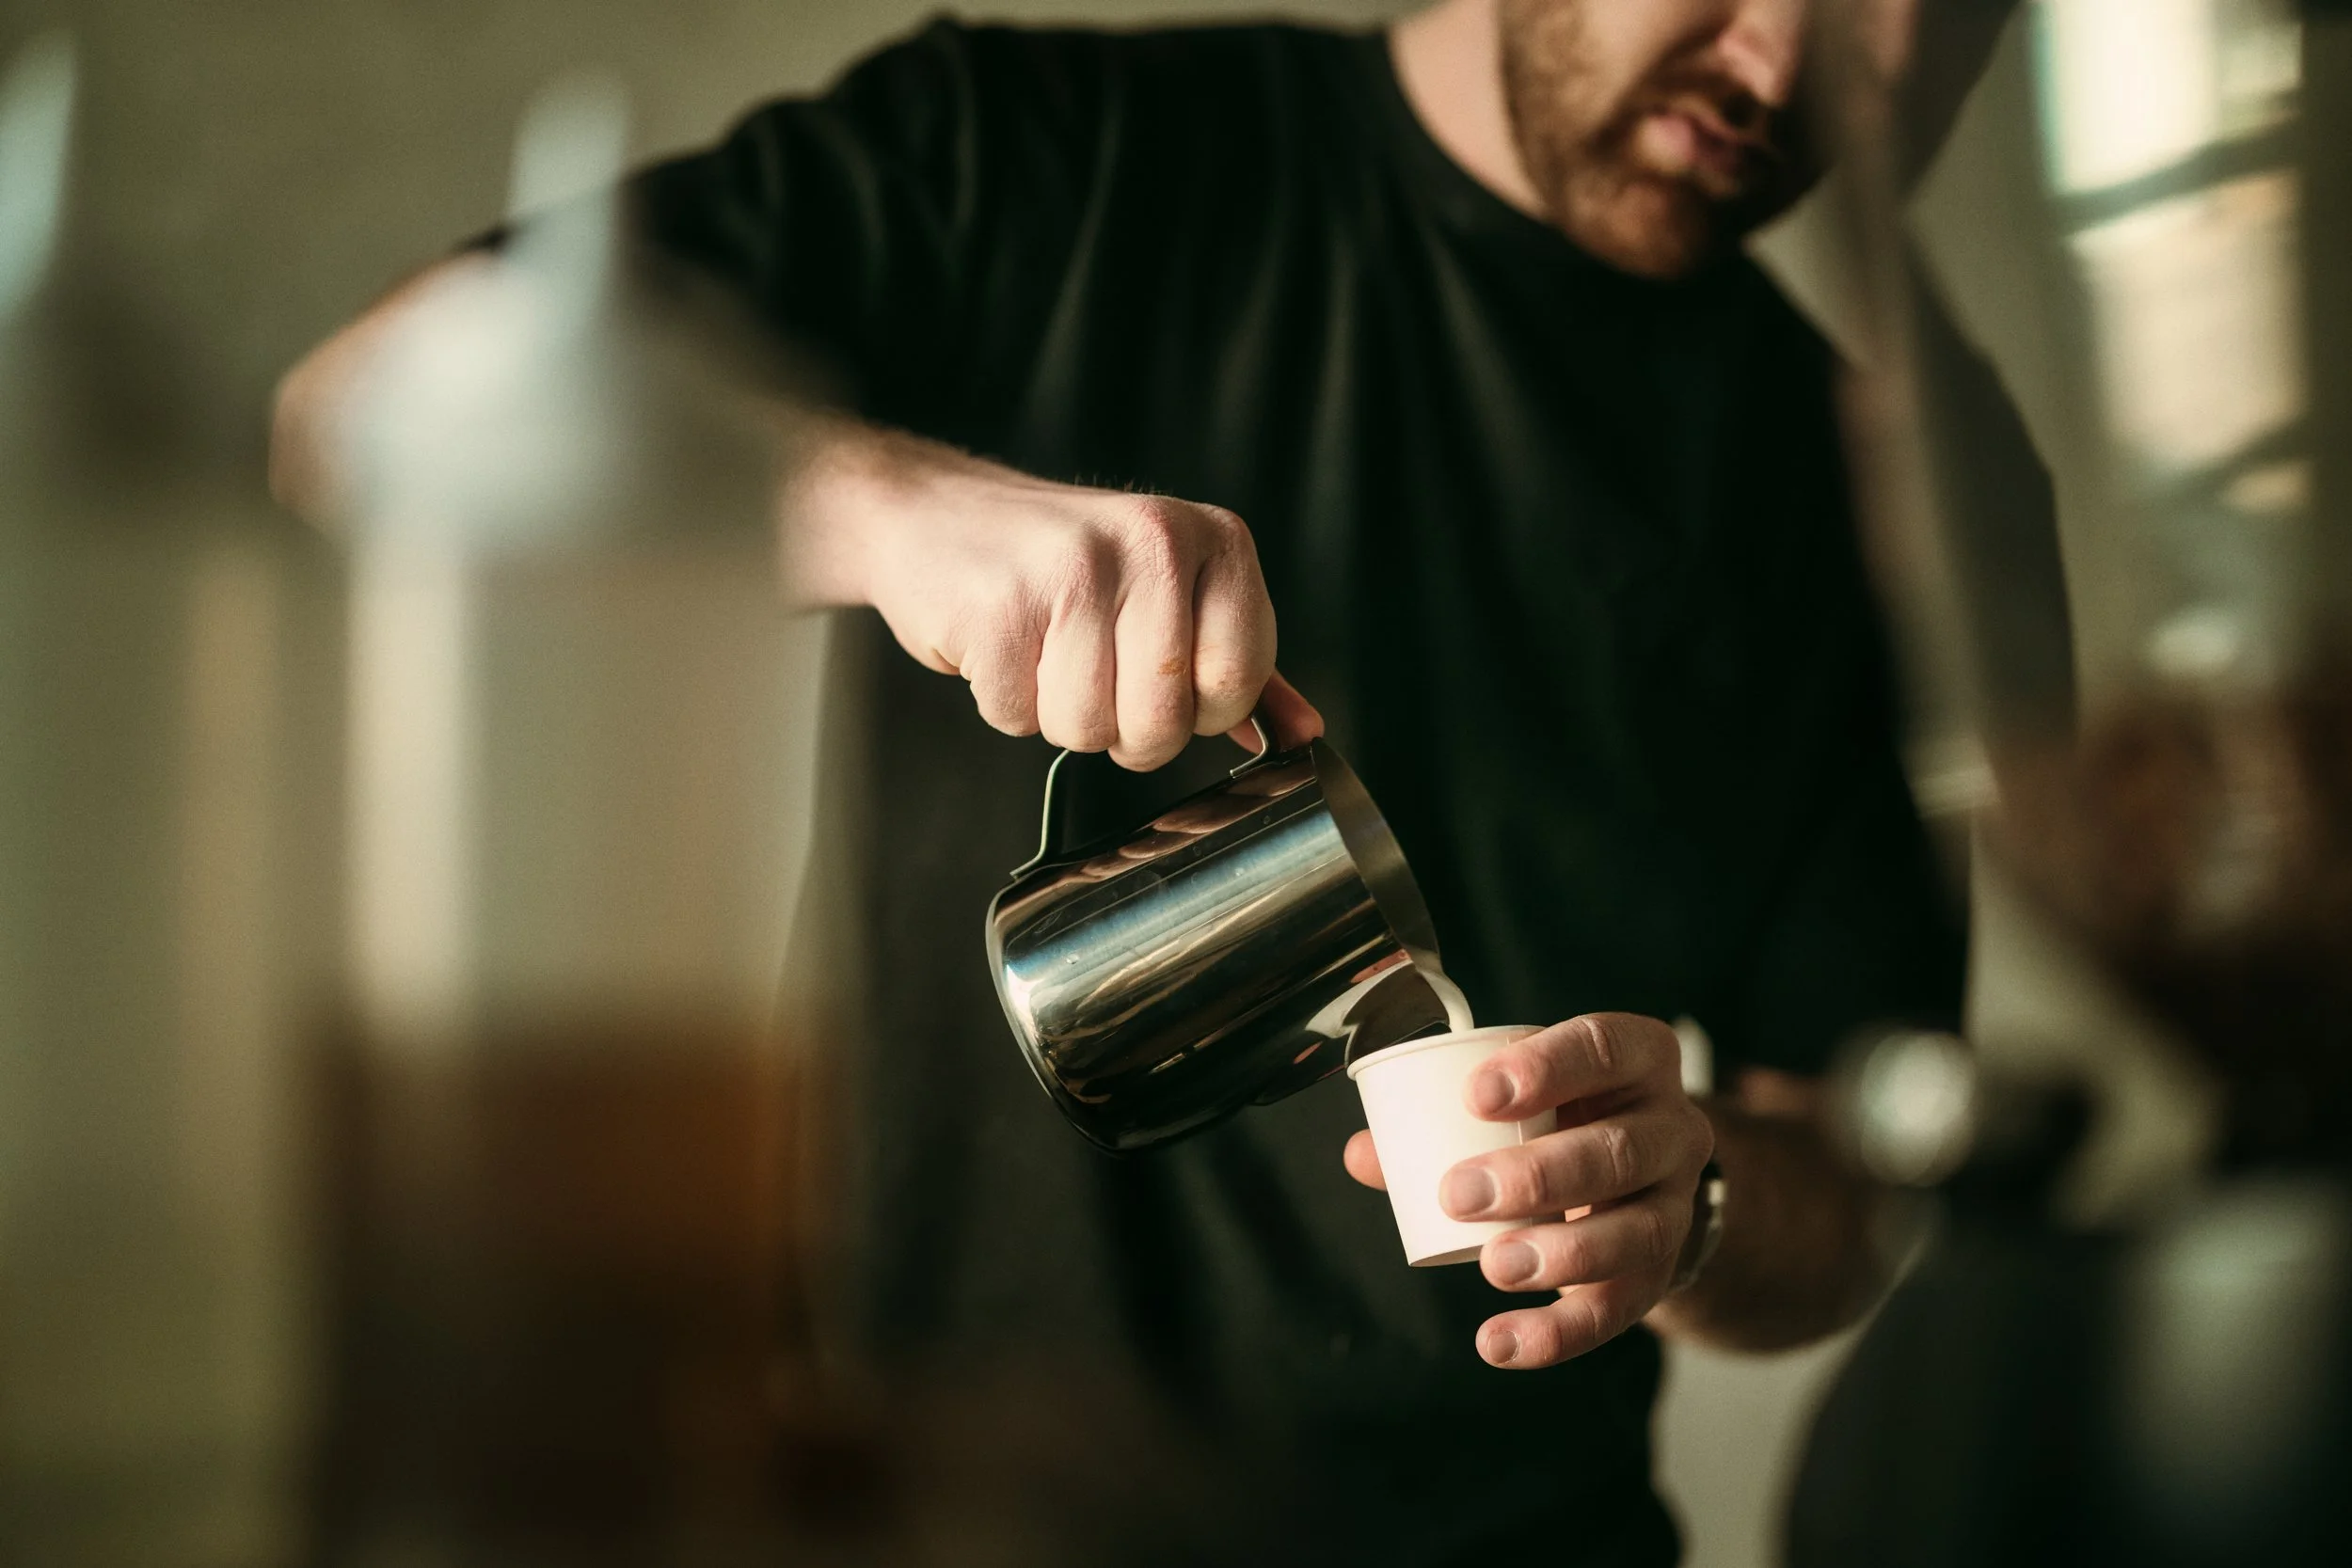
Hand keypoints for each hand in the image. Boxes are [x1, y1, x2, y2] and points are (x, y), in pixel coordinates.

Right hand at [786, 418, 1320, 769]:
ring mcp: (1074, 572)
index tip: (1164, 677)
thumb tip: (1302, 734)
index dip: (1197, 709)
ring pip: (1087, 730)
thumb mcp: (1168, 593)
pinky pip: (1017, 717)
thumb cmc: (1060, 564)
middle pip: (1164, 721)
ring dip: (1057, 715)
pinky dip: (1004, 701)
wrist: (935, 514)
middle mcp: (1153, 542)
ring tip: (1044, 650)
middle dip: (1124, 730)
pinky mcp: (1000, 608)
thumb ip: (1236, 662)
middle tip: (1095, 676)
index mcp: (1211, 538)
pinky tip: (1002, 643)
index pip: (1239, 681)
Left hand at [1344, 1013, 1715, 1368]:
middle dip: (1539, 1175)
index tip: (1477, 1095)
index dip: (1547, 1067)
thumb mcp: (1524, 1099)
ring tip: (1494, 1266)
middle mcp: (1674, 1128)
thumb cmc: (1563, 1118)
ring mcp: (1677, 1204)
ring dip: (1561, 1254)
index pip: (1605, 1047)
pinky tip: (1501, 1343)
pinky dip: (1559, 1333)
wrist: (1637, 1180)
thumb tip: (1363, 1152)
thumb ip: (1439, 1120)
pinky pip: (1621, 1308)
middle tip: (1459, 1193)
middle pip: (1621, 1149)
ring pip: (1637, 1232)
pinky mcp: (1663, 1272)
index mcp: (1638, 1060)